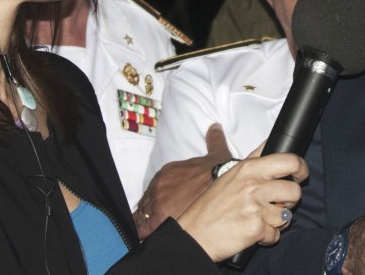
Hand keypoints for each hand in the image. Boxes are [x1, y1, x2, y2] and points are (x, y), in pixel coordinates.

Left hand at [134, 123, 231, 238]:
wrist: (222, 188)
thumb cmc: (221, 174)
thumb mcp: (217, 152)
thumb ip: (214, 140)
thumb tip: (215, 126)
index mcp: (167, 173)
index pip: (154, 190)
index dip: (158, 200)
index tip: (164, 207)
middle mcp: (158, 186)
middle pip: (146, 203)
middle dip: (151, 212)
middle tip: (161, 220)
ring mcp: (156, 202)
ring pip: (142, 217)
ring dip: (147, 223)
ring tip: (155, 231)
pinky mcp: (157, 219)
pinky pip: (142, 229)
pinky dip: (145, 234)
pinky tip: (150, 237)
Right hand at [176, 146, 307, 260]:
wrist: (193, 234)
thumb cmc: (211, 205)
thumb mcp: (231, 174)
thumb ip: (254, 158)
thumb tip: (269, 141)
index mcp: (249, 169)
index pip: (290, 161)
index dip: (301, 169)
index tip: (301, 175)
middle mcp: (254, 185)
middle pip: (295, 191)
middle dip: (289, 201)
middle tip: (276, 204)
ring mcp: (255, 207)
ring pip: (286, 215)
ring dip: (276, 221)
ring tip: (260, 220)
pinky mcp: (256, 229)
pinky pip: (276, 234)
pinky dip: (267, 237)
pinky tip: (253, 232)